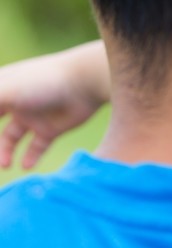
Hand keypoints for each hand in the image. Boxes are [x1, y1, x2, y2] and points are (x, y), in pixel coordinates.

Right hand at [0, 42, 109, 168]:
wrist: (87, 82)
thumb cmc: (43, 81)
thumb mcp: (4, 91)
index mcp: (2, 89)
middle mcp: (14, 103)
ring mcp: (33, 116)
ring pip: (9, 141)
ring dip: (3, 154)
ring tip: (4, 165)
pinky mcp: (52, 128)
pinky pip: (36, 148)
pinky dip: (29, 158)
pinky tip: (24, 166)